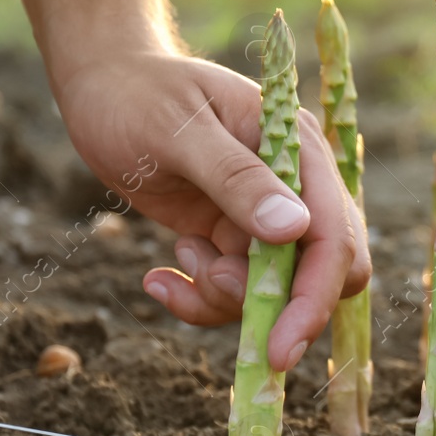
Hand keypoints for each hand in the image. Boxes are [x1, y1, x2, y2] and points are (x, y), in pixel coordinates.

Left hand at [52, 50, 370, 369]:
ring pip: (273, 292)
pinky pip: (232, 291)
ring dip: (222, 295)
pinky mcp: (232, 237)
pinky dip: (197, 297)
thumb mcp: (179, 132)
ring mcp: (264, 216)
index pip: (332, 237)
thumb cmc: (139, 95)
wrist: (104, 88)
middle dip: (273, 304)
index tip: (279, 347)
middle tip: (209, 287)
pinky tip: (158, 277)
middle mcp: (295, 187)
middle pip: (321, 273)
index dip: (313, 297)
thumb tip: (293, 230)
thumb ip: (236, 179)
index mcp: (298, 151)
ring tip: (177, 257)